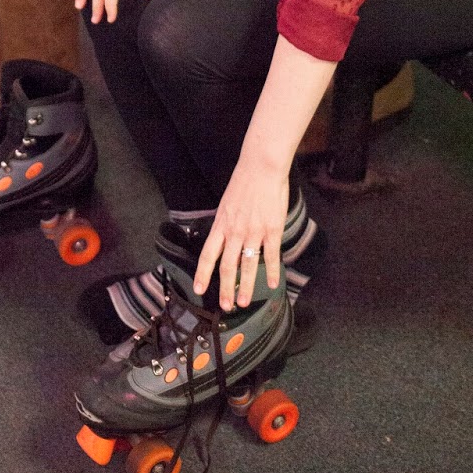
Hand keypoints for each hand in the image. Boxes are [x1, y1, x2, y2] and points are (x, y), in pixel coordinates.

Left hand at [193, 162, 287, 310]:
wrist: (261, 167)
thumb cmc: (244, 182)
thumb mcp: (227, 203)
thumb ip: (227, 224)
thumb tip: (225, 239)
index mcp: (222, 224)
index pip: (208, 254)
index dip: (203, 273)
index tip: (199, 289)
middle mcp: (235, 232)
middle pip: (227, 266)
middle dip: (225, 288)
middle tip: (225, 306)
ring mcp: (254, 232)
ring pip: (247, 265)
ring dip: (245, 287)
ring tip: (243, 302)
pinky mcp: (272, 230)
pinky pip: (271, 255)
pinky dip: (272, 272)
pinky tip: (272, 284)